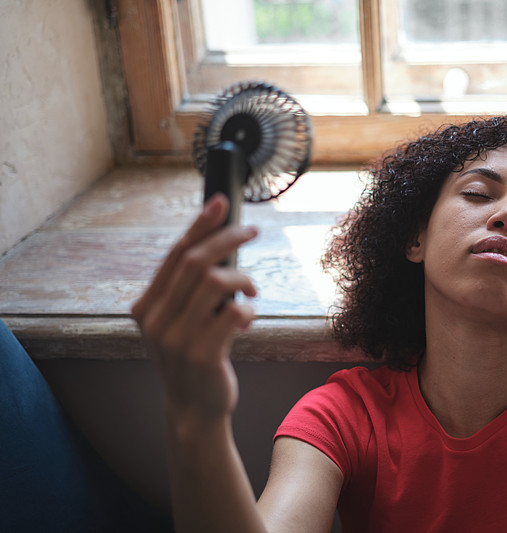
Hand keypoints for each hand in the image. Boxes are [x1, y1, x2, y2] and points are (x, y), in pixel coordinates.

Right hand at [132, 194, 258, 423]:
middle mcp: (155, 320)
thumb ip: (187, 292)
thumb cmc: (192, 359)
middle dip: (228, 239)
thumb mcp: (178, 323)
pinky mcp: (202, 353)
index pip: (174, 255)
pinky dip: (248, 311)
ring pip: (216, 281)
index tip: (220, 203)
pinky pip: (234, 312)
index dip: (199, 226)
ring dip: (243, 279)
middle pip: (196, 261)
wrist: (193, 410)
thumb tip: (220, 247)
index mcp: (145, 307)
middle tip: (252, 230)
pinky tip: (247, 321)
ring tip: (252, 291)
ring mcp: (177, 338)